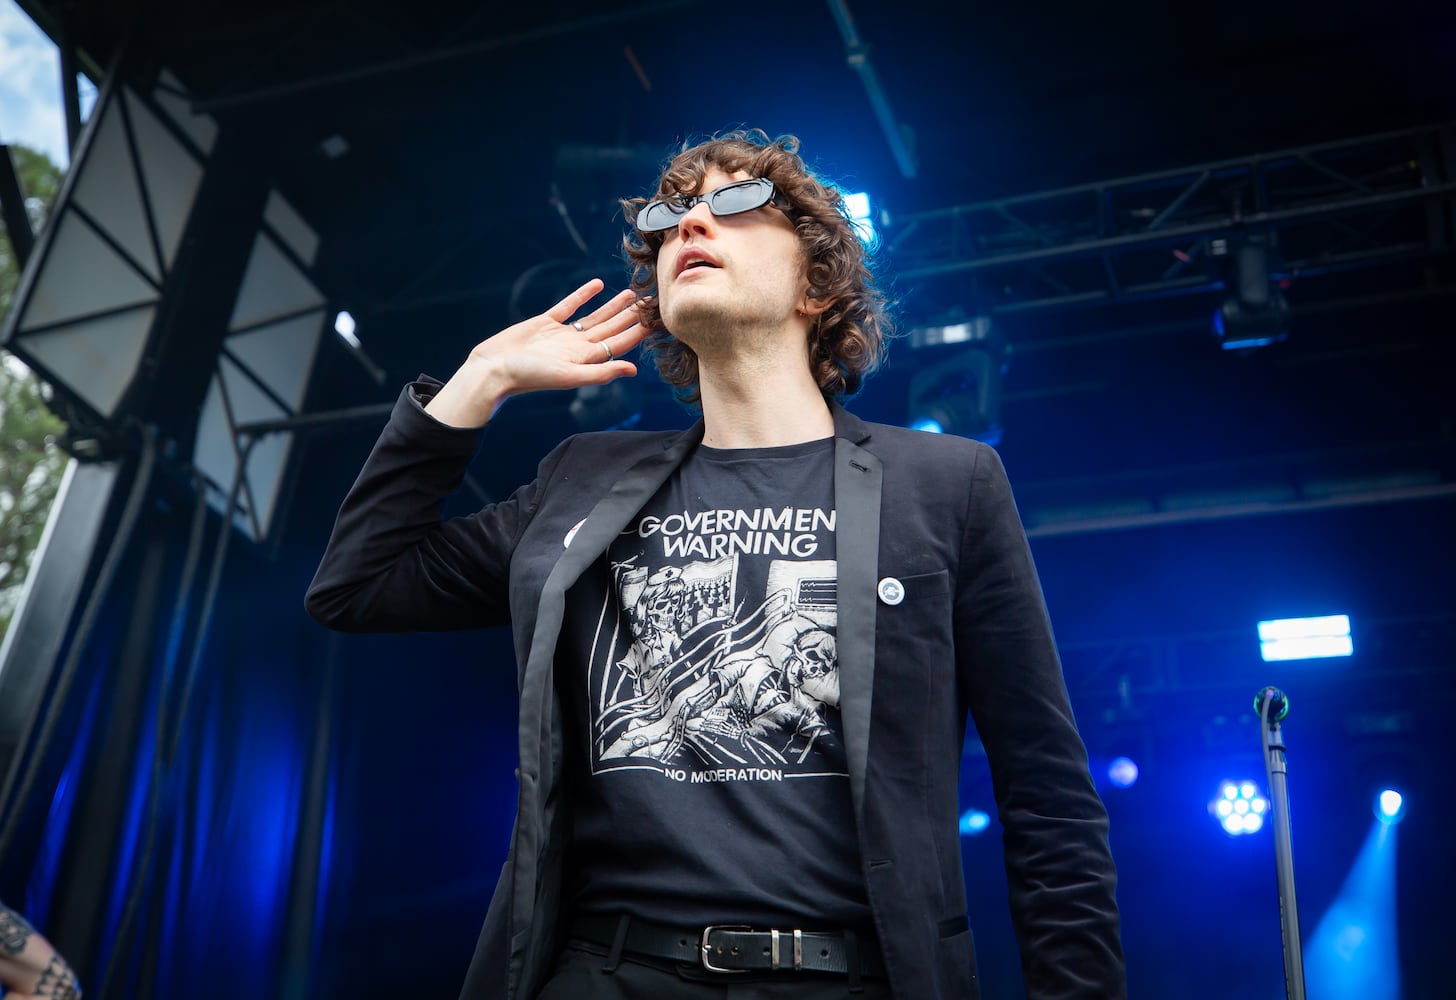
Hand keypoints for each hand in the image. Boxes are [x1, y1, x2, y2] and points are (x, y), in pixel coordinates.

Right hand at [426, 279, 648, 427]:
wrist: (493, 368)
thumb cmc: (529, 376)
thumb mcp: (569, 375)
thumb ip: (601, 373)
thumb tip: (633, 370)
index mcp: (585, 360)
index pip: (619, 344)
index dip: (639, 333)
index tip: (657, 320)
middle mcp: (577, 348)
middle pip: (612, 329)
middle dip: (632, 317)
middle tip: (651, 302)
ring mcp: (561, 335)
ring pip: (595, 317)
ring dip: (613, 306)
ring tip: (632, 293)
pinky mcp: (545, 323)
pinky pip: (569, 306)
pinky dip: (583, 295)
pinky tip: (597, 285)